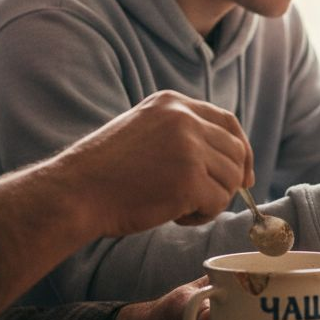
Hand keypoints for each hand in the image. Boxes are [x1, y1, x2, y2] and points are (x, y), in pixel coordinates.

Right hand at [0, 91, 251, 314]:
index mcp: (172, 103)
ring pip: (230, 179)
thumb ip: (180, 134)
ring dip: (212, 200)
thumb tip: (226, 158)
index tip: (244, 175)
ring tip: (179, 207)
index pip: (227, 121)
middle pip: (235, 151)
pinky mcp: (190, 179)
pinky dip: (202, 216)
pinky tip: (174, 216)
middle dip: (227, 181)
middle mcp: (184, 119)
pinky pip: (218, 203)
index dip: (241, 150)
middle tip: (201, 200)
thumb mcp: (144, 131)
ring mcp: (189, 147)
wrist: (76, 192)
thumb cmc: (105, 173)